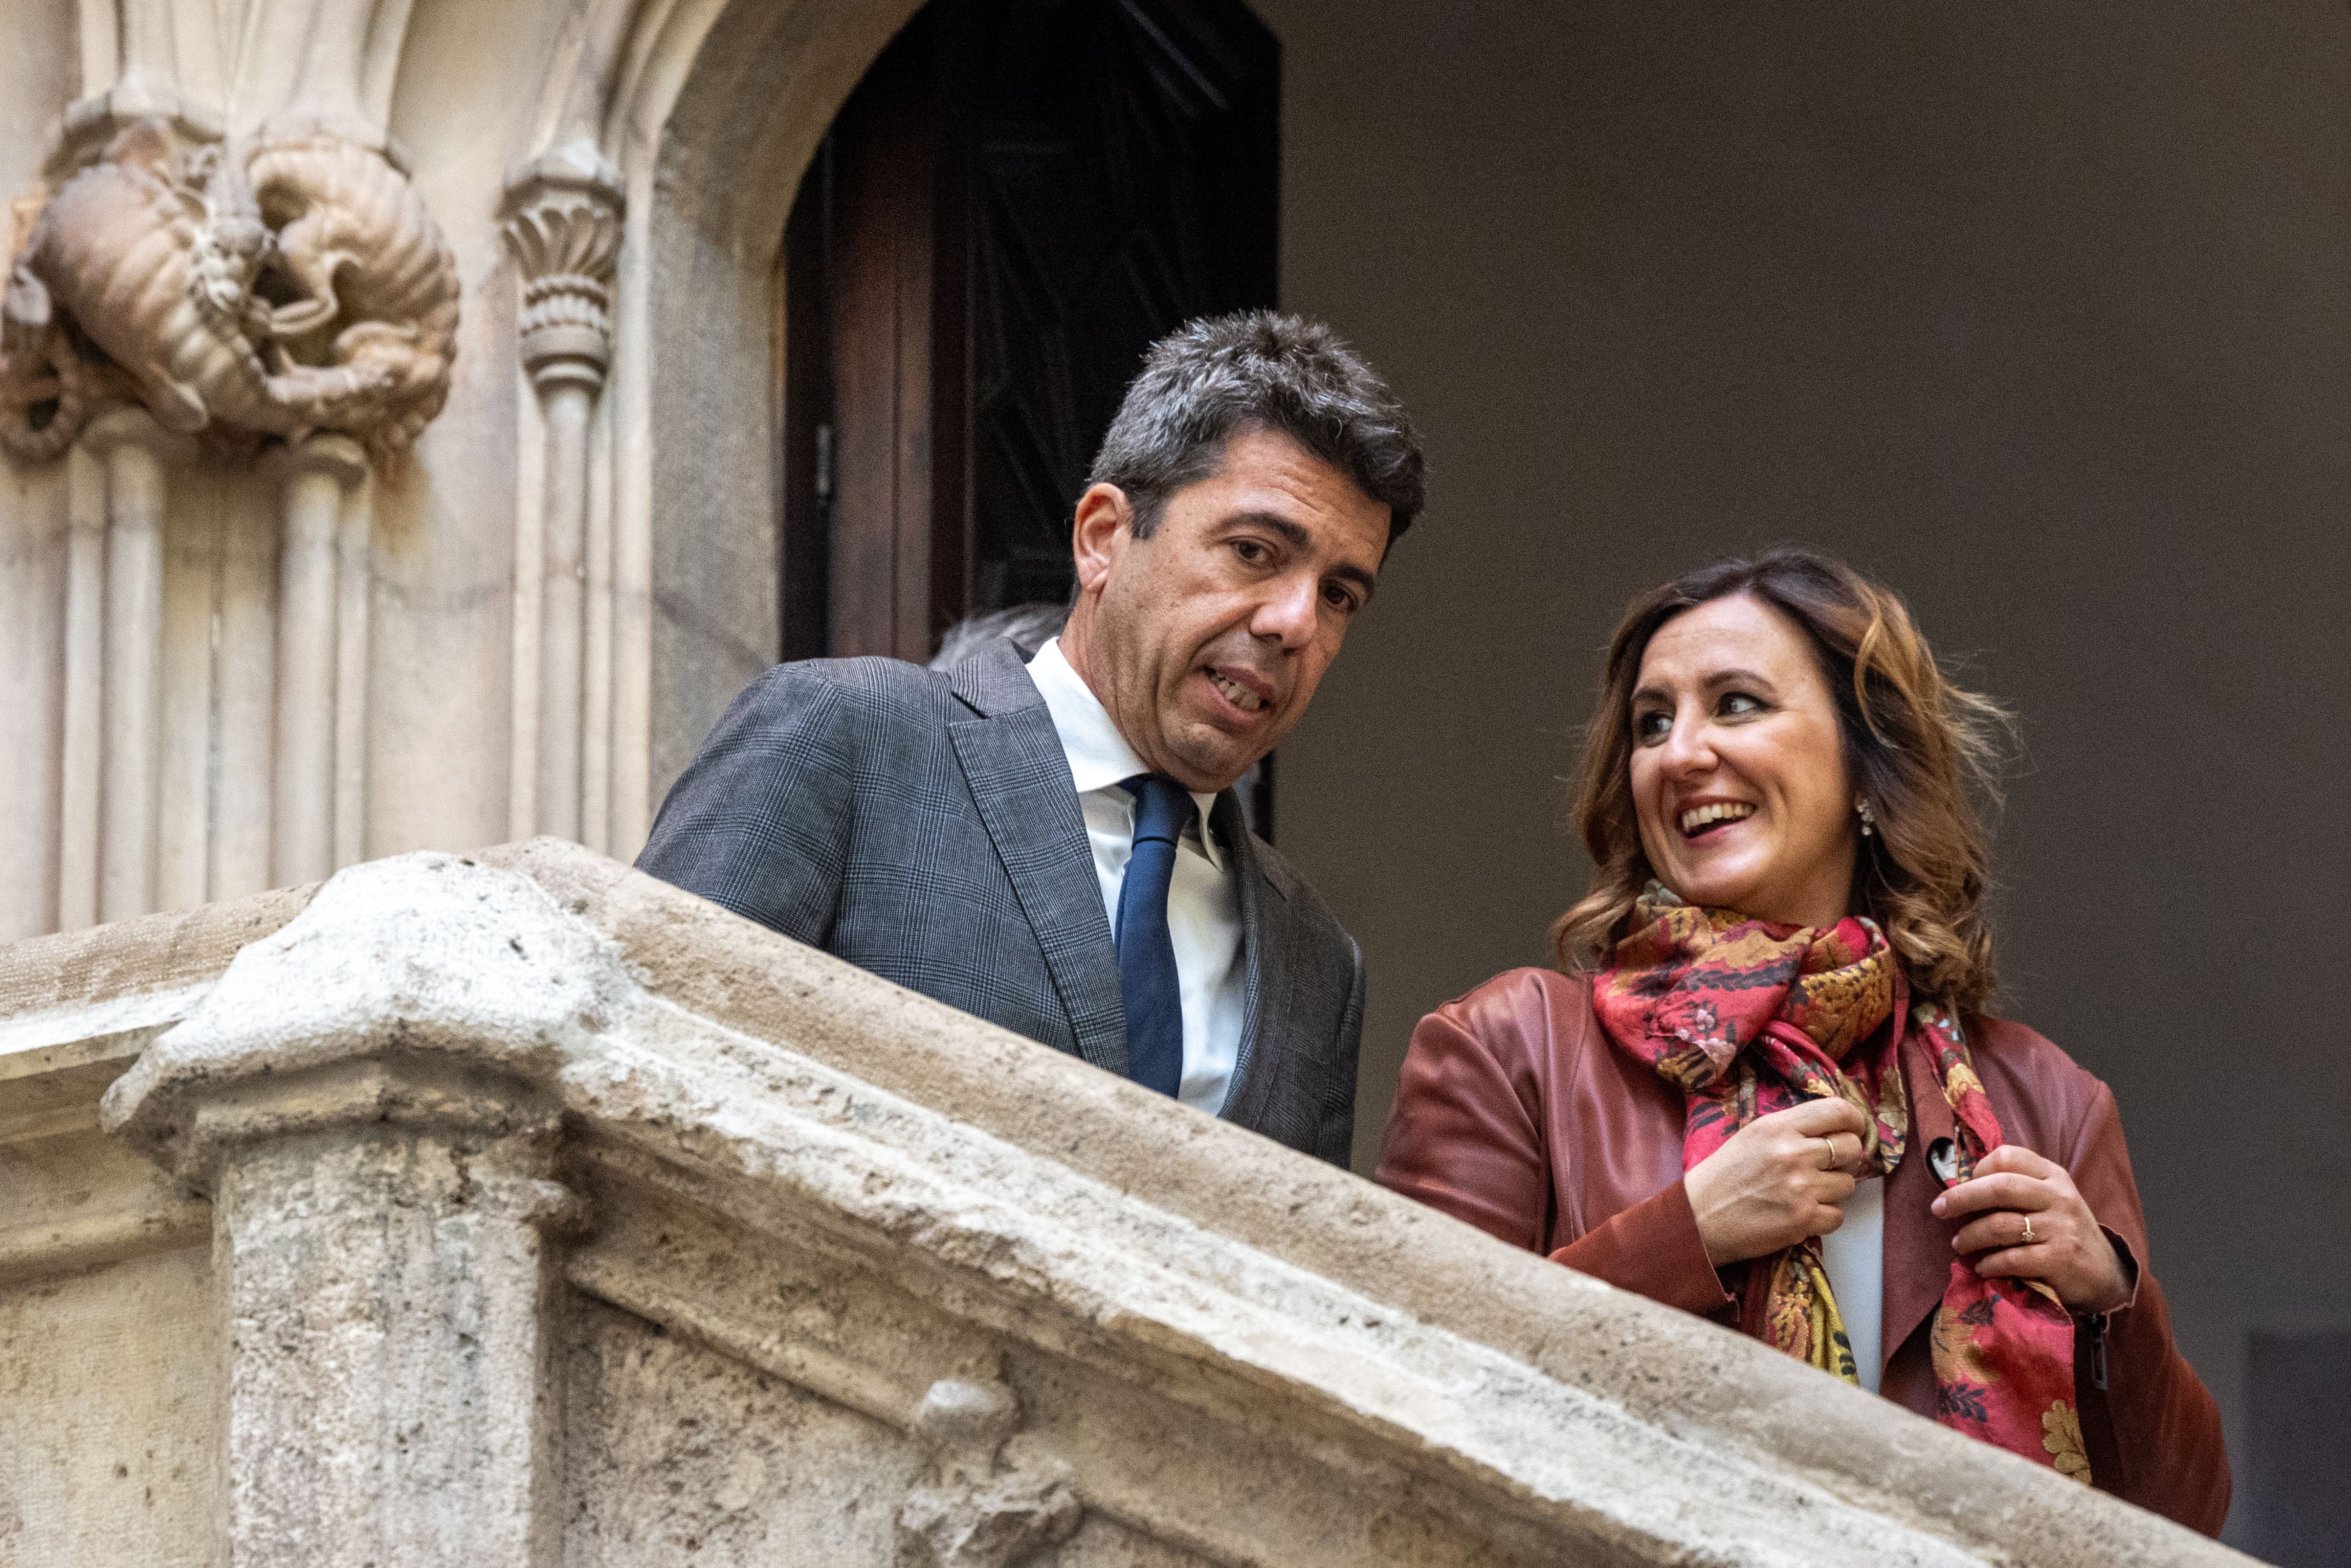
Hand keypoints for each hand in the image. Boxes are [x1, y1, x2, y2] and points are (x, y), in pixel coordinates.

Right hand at [1685, 1098, 1871, 1266]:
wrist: (1699, 1217)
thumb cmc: (1724, 1175)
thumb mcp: (1753, 1135)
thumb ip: (1792, 1128)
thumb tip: (1835, 1128)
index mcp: (1778, 1127)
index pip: (1838, 1110)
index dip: (1854, 1120)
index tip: (1852, 1129)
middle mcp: (1793, 1153)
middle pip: (1851, 1147)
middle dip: (1844, 1158)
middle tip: (1827, 1166)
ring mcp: (1800, 1188)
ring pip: (1848, 1185)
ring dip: (1832, 1190)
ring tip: (1805, 1193)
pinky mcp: (1803, 1220)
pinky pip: (1838, 1216)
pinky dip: (1824, 1217)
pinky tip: (1801, 1213)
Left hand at [1931, 1144, 2130, 1312]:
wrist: (2104, 1273)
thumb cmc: (2062, 1232)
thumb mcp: (2047, 1200)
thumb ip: (2015, 1189)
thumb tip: (1959, 1188)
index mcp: (2052, 1175)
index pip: (2007, 1156)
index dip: (1977, 1169)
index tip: (1961, 1186)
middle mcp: (2058, 1196)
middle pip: (1999, 1186)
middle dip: (1961, 1198)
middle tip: (1939, 1210)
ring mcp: (2061, 1227)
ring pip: (2000, 1225)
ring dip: (1970, 1236)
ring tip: (1959, 1244)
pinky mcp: (2060, 1258)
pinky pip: (2012, 1258)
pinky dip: (1989, 1264)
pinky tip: (1982, 1267)